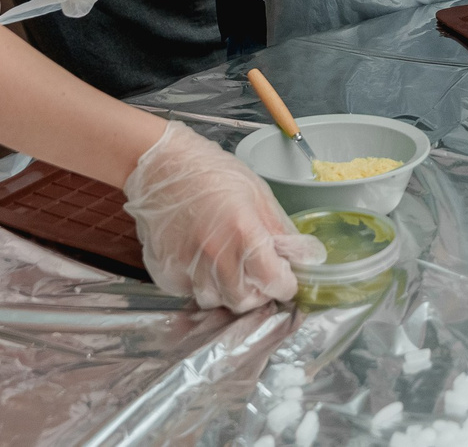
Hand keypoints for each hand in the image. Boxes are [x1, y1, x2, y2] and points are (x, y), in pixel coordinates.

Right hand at [121, 124, 321, 310]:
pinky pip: (188, 291)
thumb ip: (279, 230)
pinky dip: (199, 284)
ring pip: (214, 300)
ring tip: (228, 267)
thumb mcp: (257, 194)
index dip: (284, 284)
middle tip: (257, 275)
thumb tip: (305, 255)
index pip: (273, 281)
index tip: (285, 279)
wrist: (162, 165)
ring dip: (226, 290)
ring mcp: (187, 264)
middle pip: (243, 300)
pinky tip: (202, 263)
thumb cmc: (212, 173)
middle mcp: (215, 253)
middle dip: (256, 292)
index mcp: (243, 231)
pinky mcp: (165, 269)